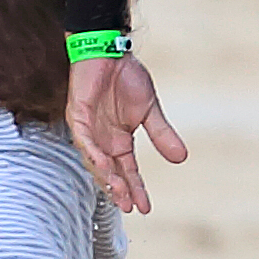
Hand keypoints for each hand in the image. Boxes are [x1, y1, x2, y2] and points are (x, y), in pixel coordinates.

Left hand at [67, 53, 184, 214]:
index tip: (145, 208)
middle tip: (129, 206)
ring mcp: (87, 130)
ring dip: (106, 176)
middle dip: (119, 190)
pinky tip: (104, 165)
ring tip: (118, 191)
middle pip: (109, 172)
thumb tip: (181, 158)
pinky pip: (82, 139)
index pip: (128, 171)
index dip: (135, 189)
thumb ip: (161, 134)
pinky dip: (92, 153)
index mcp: (118, 141)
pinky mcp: (76, 115)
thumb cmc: (125, 78)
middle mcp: (101, 140)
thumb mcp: (149, 110)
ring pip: (94, 161)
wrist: (110, 50)